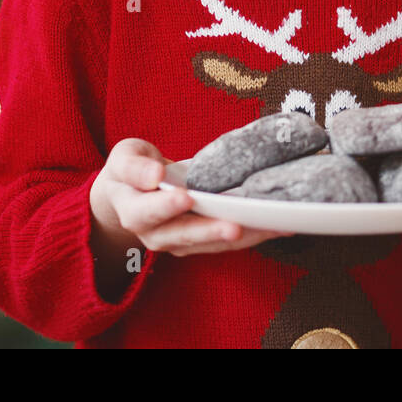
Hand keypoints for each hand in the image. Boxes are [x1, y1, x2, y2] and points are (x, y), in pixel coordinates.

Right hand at [90, 138, 292, 257]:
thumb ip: (135, 166)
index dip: (165, 207)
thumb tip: (154, 175)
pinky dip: (252, 235)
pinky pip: (226, 242)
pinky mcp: (201, 242)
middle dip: (210, 231)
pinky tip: (278, 225)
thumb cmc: (131, 170)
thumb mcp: (124, 158)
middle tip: (233, 226)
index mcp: (132, 211)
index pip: (146, 212)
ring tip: (269, 226)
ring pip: (210, 244)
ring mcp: (179, 242)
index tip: (185, 197)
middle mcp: (155, 234)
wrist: (131, 193)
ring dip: (241, 237)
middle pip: (183, 236)